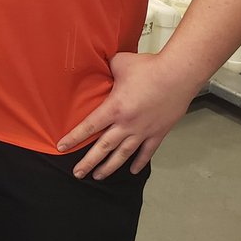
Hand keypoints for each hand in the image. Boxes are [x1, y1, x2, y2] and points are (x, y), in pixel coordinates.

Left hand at [56, 51, 195, 179]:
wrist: (178, 74)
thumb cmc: (149, 67)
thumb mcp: (120, 63)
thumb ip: (107, 68)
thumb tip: (100, 64)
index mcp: (115, 108)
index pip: (89, 127)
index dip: (74, 138)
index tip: (62, 147)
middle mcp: (127, 124)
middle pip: (103, 148)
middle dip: (88, 162)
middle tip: (77, 173)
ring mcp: (143, 131)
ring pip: (123, 154)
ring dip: (110, 167)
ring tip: (98, 176)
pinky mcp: (158, 132)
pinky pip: (147, 152)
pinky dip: (139, 162)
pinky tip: (133, 171)